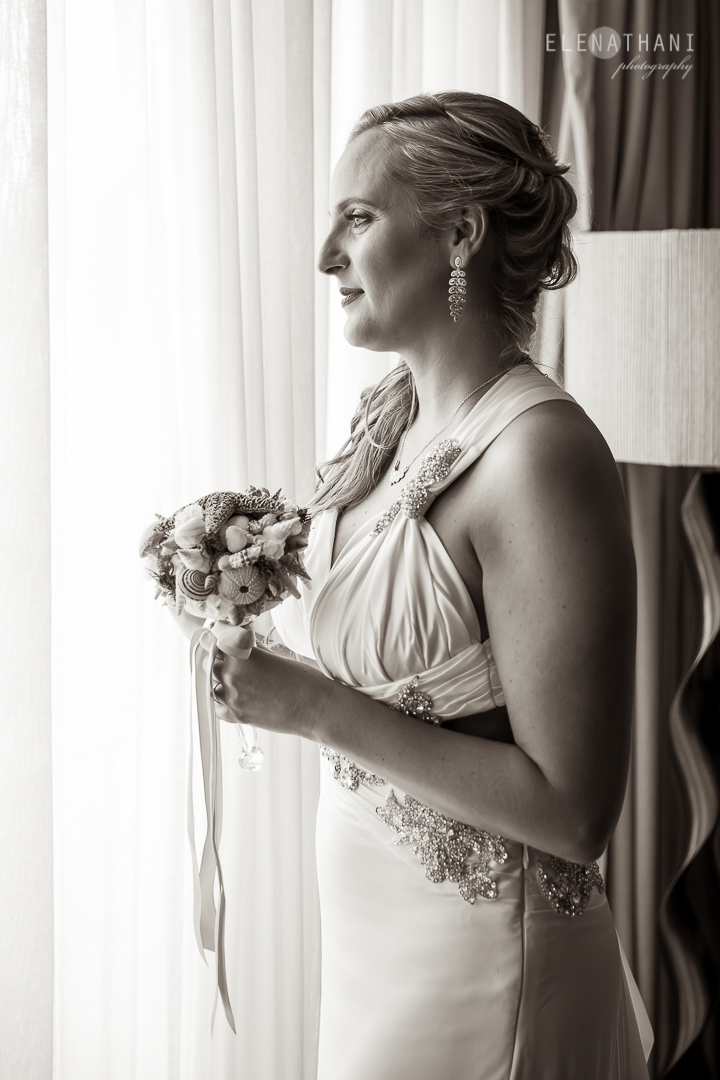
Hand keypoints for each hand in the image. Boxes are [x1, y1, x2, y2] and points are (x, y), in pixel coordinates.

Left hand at [210, 645, 333, 741]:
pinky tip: (239, 697)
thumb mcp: (274, 655)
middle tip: (232, 657)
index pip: (215, 639)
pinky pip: (219, 708)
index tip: (221, 634)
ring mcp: (233, 698)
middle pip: (209, 661)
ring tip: (241, 679)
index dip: (218, 635)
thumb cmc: (302, 678)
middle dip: (218, 658)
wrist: (315, 707)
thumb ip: (252, 648)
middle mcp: (233, 675)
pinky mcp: (237, 716)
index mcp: (241, 655)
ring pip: (213, 685)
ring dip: (221, 681)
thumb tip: (239, 639)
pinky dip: (225, 702)